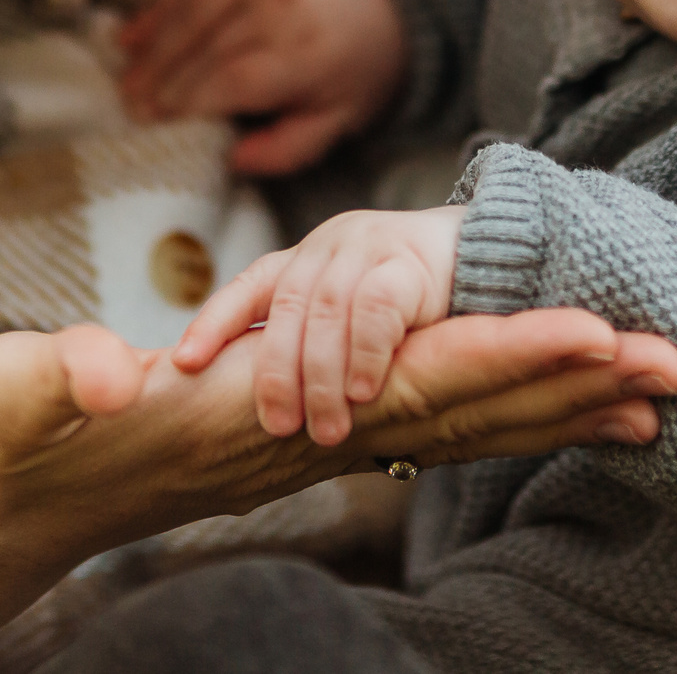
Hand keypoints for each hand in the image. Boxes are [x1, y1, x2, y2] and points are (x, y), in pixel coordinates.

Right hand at [0, 307, 676, 673]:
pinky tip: (552, 412)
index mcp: (252, 418)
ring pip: (453, 425)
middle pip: (457, 409)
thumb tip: (115, 373)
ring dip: (553, 406)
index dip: (498, 355)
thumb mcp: (5, 398)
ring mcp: (305, 448)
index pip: (399, 383)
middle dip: (567, 382)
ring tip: (650, 389)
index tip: (591, 331)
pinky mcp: (297, 444)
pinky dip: (497, 417)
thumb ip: (58, 379)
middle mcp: (300, 442)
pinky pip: (418, 430)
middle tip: (676, 357)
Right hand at [118, 0, 406, 175]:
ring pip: (192, 10)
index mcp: (308, 50)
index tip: (155, 124)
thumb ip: (290, 147)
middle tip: (129, 109)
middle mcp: (282, 2)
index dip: (188, 103)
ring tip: (127, 80)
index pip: (231, 79)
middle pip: (204, 45)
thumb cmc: (358, 63)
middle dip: (161, 81)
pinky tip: (133, 35)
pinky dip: (162, 8)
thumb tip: (234, 159)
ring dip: (154, 47)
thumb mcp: (340, 117)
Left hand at [174, 205, 466, 444]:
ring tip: (325, 428)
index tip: (183, 365)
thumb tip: (267, 416)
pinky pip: (376, 307)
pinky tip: (364, 392)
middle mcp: (329, 247)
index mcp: (306, 259)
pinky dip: (364, 352)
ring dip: (321, 376)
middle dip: (276, 372)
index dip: (214, 323)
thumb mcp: (351, 316)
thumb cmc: (412, 306)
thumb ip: (313, 344)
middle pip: (286, 307)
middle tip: (278, 428)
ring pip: (326, 312)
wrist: (493, 260)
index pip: (250, 287)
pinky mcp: (409, 262)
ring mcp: (368, 248)